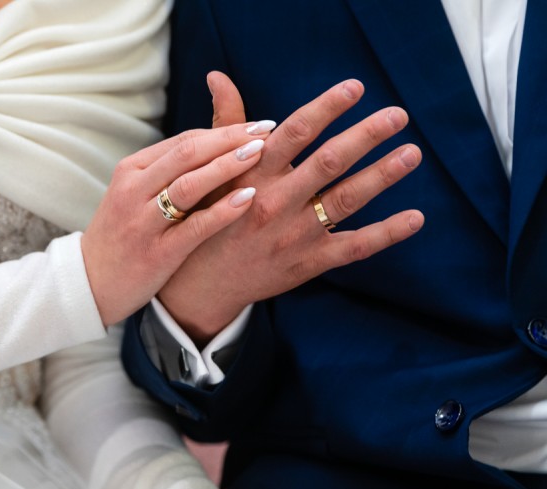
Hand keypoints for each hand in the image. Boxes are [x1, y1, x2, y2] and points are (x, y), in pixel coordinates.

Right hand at [82, 121, 275, 325]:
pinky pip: (194, 226)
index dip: (224, 131)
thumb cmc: (122, 236)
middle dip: (230, 138)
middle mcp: (134, 190)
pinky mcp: (156, 253)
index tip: (258, 125)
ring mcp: (143, 222)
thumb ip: (167, 171)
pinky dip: (222, 210)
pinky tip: (248, 198)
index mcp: (131, 170)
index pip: (183, 141)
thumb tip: (216, 145)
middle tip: (266, 130)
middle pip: (187, 153)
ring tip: (260, 153)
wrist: (91, 283)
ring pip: (189, 184)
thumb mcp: (134, 194)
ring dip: (227, 165)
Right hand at [158, 72, 424, 342]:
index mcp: (252, 174)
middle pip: (329, 162)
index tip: (355, 88)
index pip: (294, 133)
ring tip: (411, 153)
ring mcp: (294, 235)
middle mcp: (275, 202)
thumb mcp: (207, 171)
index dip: (326, 108)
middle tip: (398, 115)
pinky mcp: (308, 262)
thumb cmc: (205, 216)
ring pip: (346, 200)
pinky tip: (416, 217)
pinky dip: (387, 233)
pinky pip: (354, 246)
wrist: (201, 283)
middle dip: (367, 136)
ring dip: (382, 175)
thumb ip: (225, 124)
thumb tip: (220, 77)